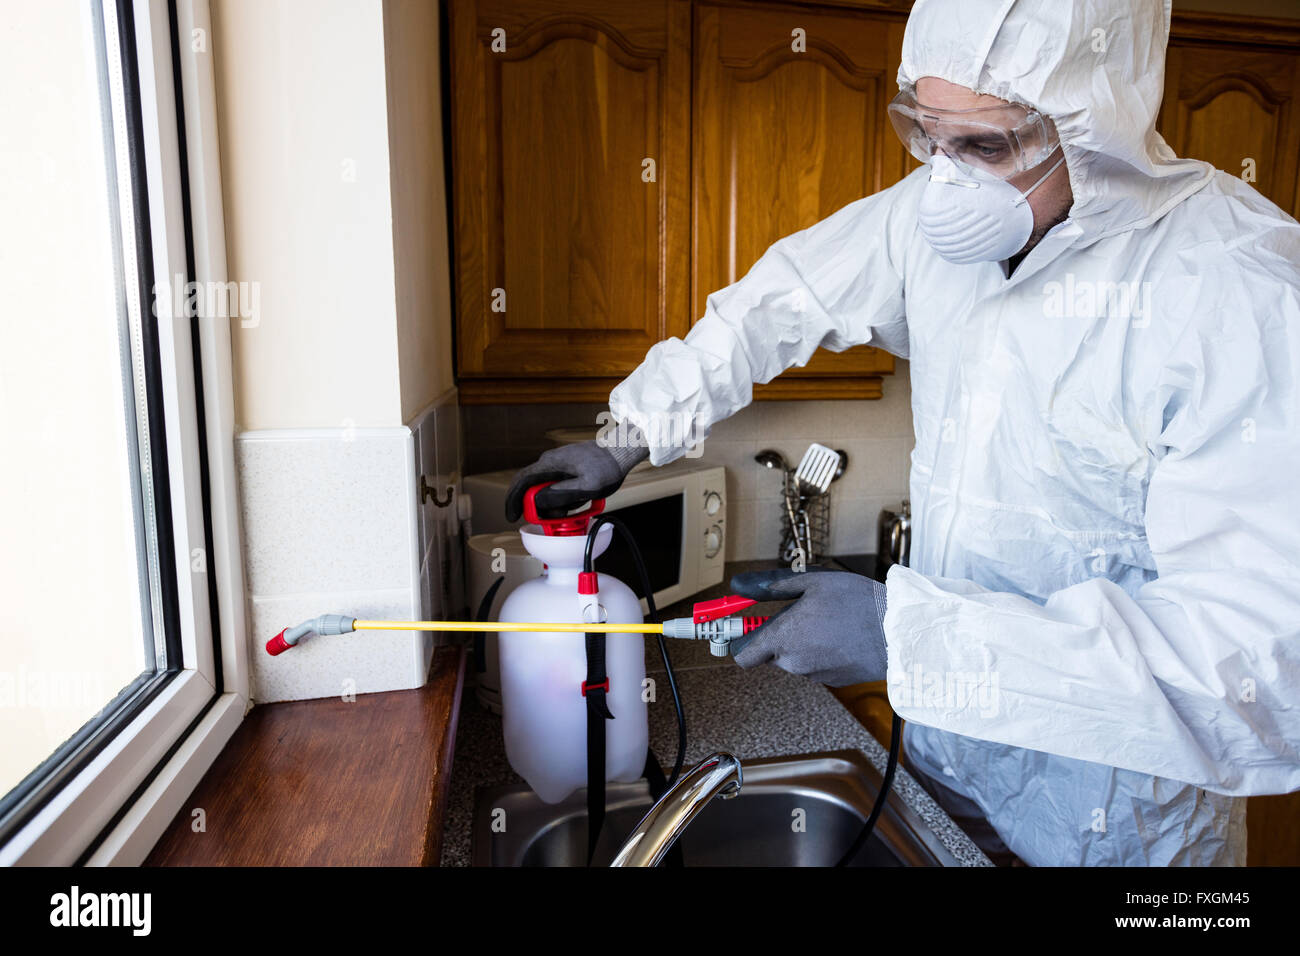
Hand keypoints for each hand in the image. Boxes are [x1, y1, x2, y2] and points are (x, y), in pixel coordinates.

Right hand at [505, 437, 647, 521]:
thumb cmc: (607, 467)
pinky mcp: (565, 468)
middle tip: (560, 516)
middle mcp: (549, 462)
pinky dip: (563, 498)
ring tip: (578, 505)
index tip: (512, 517)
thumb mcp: (587, 486)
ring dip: (555, 504)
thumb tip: (538, 501)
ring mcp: (557, 465)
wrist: (620, 452)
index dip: (513, 500)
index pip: (521, 481)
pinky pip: (556, 487)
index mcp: (550, 464)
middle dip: (541, 507)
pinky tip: (580, 500)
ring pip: (544, 490)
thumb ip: (562, 494)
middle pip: (531, 489)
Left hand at [728, 567, 887, 685]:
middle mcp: (793, 662)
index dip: (741, 639)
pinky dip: (821, 652)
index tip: (745, 625)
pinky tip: (841, 635)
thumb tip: (736, 586)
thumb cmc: (856, 602)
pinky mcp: (832, 680)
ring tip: (828, 621)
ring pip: (793, 658)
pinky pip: (815, 665)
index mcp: (782, 638)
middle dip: (778, 635)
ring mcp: (813, 674)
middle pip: (769, 653)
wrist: (898, 632)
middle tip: (801, 612)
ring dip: (801, 642)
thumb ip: (769, 586)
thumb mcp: (810, 581)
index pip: (742, 655)